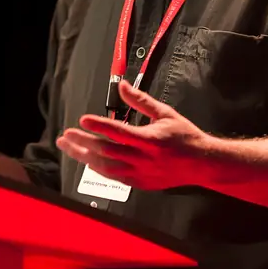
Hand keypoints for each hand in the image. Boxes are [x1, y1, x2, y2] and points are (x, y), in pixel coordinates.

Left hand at [56, 79, 210, 189]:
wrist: (202, 164)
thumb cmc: (184, 135)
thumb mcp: (164, 113)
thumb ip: (140, 101)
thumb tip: (122, 85)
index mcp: (150, 140)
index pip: (119, 132)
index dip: (99, 126)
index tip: (82, 120)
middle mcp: (143, 159)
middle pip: (106, 151)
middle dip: (83, 143)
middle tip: (65, 135)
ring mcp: (140, 174)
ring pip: (105, 167)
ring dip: (84, 157)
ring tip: (69, 147)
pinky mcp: (140, 183)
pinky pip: (113, 177)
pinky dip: (98, 169)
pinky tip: (87, 160)